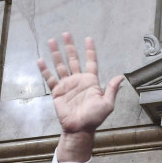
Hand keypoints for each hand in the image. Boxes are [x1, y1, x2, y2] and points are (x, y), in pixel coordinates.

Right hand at [37, 33, 123, 160]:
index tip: (88, 38)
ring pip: (60, 65)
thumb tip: (120, 76)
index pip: (90, 62)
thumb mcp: (107, 104)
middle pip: (73, 59)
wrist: (80, 129)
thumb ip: (112, 90)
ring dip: (56, 54)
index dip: (89, 50)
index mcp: (90, 81)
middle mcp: (78, 80)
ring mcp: (67, 85)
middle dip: (69, 47)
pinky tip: (40, 60)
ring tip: (51, 41)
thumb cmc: (94, 118)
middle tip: (66, 33)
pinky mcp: (57, 92)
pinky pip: (50, 79)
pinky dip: (45, 70)